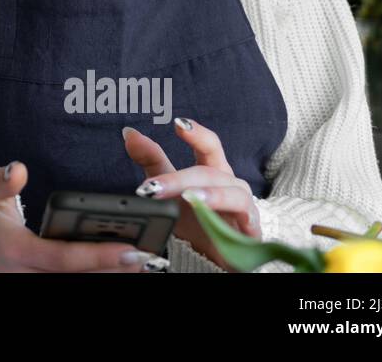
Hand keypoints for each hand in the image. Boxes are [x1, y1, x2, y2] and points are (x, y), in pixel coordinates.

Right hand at [0, 161, 168, 271]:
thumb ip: (1, 181)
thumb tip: (18, 170)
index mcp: (16, 252)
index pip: (63, 258)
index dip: (97, 255)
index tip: (129, 248)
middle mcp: (27, 277)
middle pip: (80, 279)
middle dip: (115, 270)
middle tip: (148, 257)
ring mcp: (35, 285)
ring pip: (81, 285)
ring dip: (111, 276)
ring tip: (144, 264)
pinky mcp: (44, 287)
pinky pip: (75, 286)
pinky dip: (100, 277)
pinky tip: (123, 270)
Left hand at [121, 117, 261, 270]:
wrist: (213, 258)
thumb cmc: (195, 218)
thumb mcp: (170, 189)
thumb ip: (152, 161)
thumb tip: (129, 133)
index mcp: (213, 171)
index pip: (209, 146)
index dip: (197, 133)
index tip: (178, 123)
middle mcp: (231, 185)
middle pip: (208, 173)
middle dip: (178, 179)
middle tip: (152, 187)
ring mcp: (244, 208)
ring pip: (231, 194)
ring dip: (210, 194)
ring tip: (188, 197)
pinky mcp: (252, 232)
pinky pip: (247, 222)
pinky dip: (234, 221)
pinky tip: (216, 222)